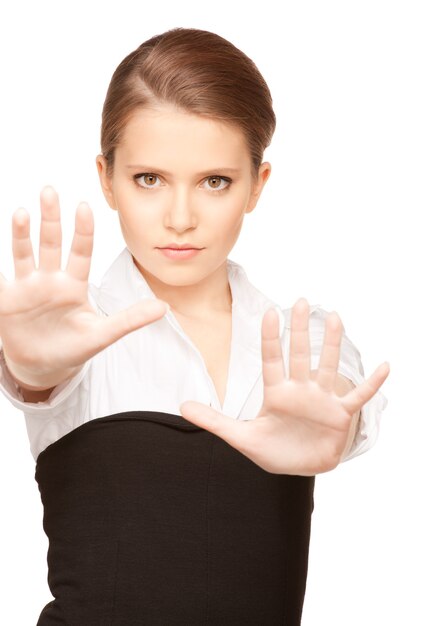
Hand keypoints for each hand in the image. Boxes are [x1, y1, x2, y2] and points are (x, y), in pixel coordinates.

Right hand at [0, 186, 167, 387]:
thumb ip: (130, 320)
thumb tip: (164, 308)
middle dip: (51, 219)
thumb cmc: (74, 347)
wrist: (44, 366)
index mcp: (74, 285)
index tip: (85, 207)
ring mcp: (27, 288)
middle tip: (50, 191)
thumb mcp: (102, 335)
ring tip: (22, 213)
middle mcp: (50, 280)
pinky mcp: (8, 300)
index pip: (81, 252)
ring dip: (21, 234)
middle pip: (51, 243)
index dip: (83, 231)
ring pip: (24, 254)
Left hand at [179, 298, 389, 475]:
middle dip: (300, 330)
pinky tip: (384, 366)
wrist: (298, 468)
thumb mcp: (241, 437)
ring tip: (335, 318)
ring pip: (328, 368)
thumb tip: (181, 406)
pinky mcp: (340, 416)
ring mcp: (321, 401)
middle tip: (301, 300)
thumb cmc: (273, 449)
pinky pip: (358, 397)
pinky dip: (371, 384)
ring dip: (332, 345)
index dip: (272, 338)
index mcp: (276, 393)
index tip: (271, 313)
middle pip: (300, 355)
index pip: (272, 360)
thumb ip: (213, 421)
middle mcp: (300, 390)